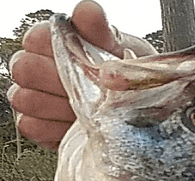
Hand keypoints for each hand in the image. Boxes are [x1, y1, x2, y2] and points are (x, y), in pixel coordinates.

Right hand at [6, 0, 155, 149]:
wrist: (145, 116)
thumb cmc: (128, 77)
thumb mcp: (123, 51)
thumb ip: (101, 30)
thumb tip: (88, 10)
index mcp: (57, 42)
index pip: (34, 39)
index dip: (57, 50)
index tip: (83, 60)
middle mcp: (39, 67)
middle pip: (23, 68)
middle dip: (56, 80)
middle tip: (88, 88)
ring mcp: (36, 96)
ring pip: (23, 97)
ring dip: (57, 105)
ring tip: (88, 109)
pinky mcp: (39, 126)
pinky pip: (30, 125)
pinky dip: (55, 128)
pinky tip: (78, 125)